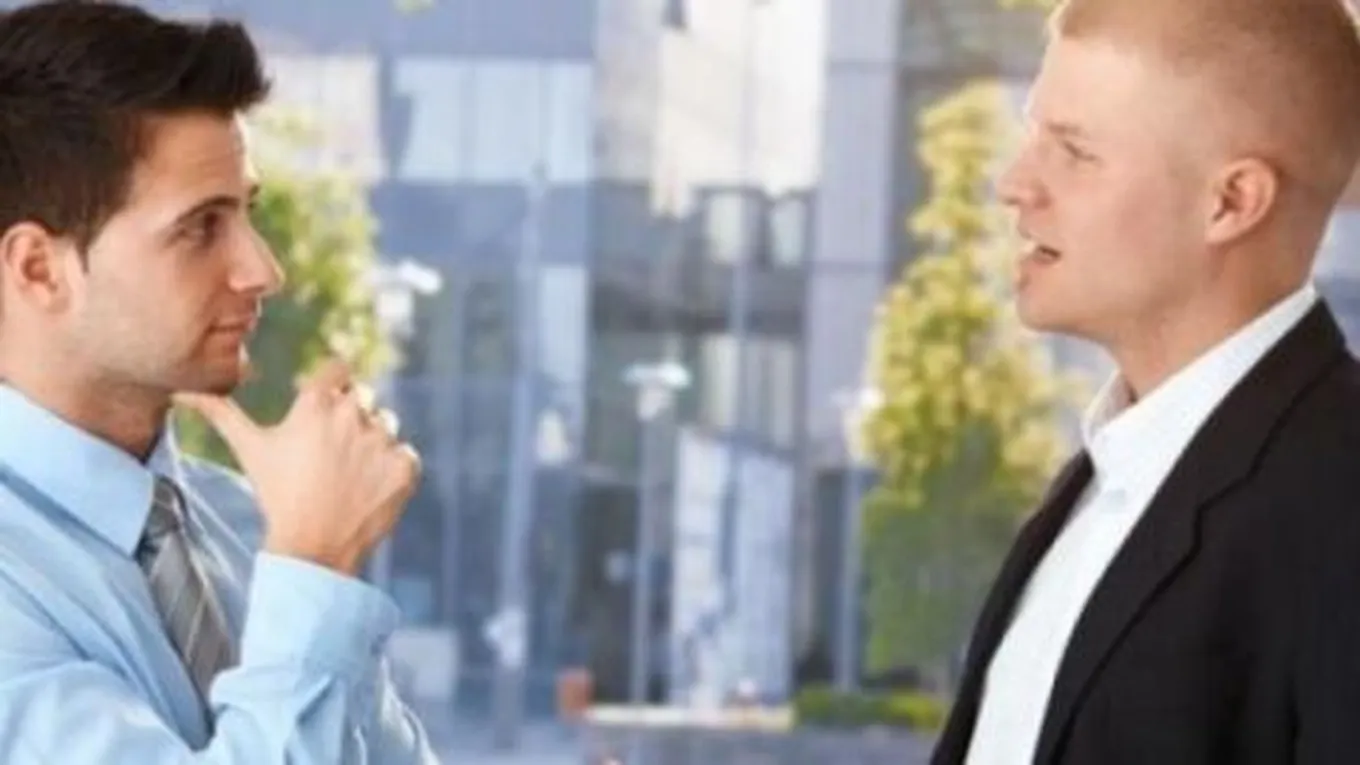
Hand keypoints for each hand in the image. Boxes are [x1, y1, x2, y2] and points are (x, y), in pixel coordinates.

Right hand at [174, 360, 421, 576]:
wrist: (312, 548)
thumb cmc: (276, 494)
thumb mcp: (249, 450)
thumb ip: (220, 413)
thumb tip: (181, 389)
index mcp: (316, 403)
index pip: (336, 369)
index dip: (330, 387)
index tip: (323, 409)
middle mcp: (352, 415)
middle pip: (362, 397)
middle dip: (350, 416)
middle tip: (330, 453)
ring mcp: (382, 441)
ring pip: (386, 423)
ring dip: (373, 441)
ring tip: (347, 473)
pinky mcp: (405, 466)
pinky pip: (405, 454)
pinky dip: (392, 469)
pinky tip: (367, 488)